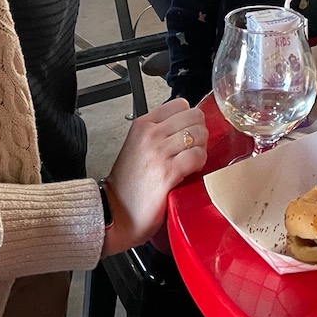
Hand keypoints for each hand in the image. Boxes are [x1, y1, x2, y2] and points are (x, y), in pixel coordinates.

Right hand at [102, 98, 206, 255]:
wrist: (115, 212)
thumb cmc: (128, 185)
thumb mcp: (138, 146)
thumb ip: (159, 133)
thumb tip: (187, 127)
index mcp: (142, 125)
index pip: (180, 104)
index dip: (189, 119)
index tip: (187, 133)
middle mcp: (150, 134)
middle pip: (194, 116)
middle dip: (199, 132)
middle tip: (192, 148)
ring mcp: (159, 152)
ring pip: (199, 134)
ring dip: (201, 148)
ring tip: (191, 161)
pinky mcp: (168, 172)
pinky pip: (198, 156)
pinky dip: (200, 163)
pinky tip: (190, 171)